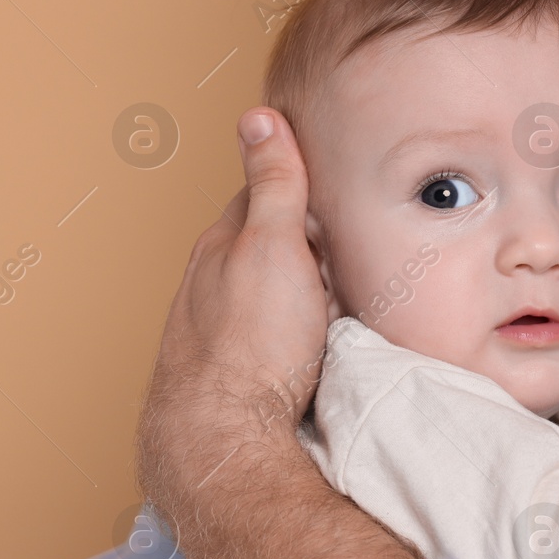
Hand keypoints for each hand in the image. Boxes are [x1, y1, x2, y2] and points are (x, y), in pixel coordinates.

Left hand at [136, 106, 329, 541]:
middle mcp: (209, 287)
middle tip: (348, 256)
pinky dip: (294, 338)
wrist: (224, 440)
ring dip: (302, 299)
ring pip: (268, 300)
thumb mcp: (272, 245)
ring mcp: (217, 333)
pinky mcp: (232, 375)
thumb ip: (273, 186)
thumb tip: (259, 118)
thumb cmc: (251, 342)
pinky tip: (316, 352)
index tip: (335, 193)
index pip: (262, 199)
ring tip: (340, 307)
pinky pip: (270, 343)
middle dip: (305, 249)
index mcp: (219, 246)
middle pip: (266, 251)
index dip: (301, 193)